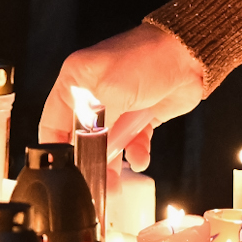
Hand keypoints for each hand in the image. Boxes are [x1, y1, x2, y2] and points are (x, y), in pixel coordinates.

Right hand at [41, 23, 205, 170]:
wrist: (188, 56)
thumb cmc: (146, 58)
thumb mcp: (110, 92)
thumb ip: (93, 126)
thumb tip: (83, 156)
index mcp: (75, 82)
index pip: (53, 123)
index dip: (56, 150)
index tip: (63, 173)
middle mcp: (92, 95)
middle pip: (82, 140)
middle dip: (88, 164)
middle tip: (93, 185)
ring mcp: (117, 107)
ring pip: (108, 146)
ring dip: (113, 164)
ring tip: (115, 185)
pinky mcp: (139, 116)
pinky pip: (132, 143)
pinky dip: (136, 153)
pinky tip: (140, 157)